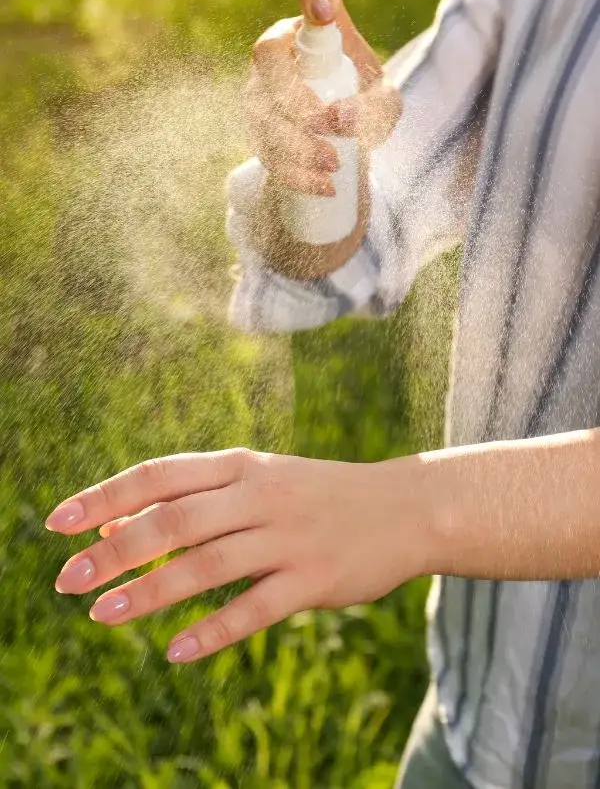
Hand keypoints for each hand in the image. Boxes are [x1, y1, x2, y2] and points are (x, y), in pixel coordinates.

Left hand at [44, 449, 426, 662]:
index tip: (57, 522)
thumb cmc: (316, 496)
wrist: (405, 508)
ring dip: (149, 592)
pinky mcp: (314, 581)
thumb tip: (112, 527)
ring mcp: (288, 538)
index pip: (160, 474)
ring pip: (206, 566)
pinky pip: (253, 610)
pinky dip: (211, 631)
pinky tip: (175, 651)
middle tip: (67, 581)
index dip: (105, 496)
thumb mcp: (258, 481)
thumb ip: (193, 498)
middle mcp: (260, 496)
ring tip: (103, 615)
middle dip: (114, 551)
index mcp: (241, 466)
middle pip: (174, 520)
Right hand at [247, 0, 401, 198]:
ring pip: (262, 113)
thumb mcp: (383, 103)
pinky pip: (267, 153)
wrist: (336, 149)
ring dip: (297, 143)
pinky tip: (325, 186)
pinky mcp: (257, 136)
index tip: (325, 7)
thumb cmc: (361, 108)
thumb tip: (341, 119)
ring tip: (335, 164)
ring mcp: (258, 95)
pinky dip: (297, 175)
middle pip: (266, 58)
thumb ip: (378, 104)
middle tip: (331, 126)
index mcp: (313, 30)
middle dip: (296, 94)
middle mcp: (277, 54)